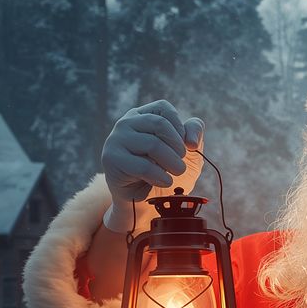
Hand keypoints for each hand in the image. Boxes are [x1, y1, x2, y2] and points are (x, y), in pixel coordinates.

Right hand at [101, 100, 204, 232]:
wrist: (148, 199)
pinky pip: (143, 166)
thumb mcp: (189, 150)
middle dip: (178, 147)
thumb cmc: (167, 170)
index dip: (179, 127)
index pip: (163, 108)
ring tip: (175, 173)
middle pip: (159, 124)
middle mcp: (126, 123)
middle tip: (181, 163)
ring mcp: (116, 139)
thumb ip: (195, 132)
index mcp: (143, 115)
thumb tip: (190, 140)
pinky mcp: (111, 159)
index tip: (185, 146)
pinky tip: (164, 181)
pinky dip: (160, 176)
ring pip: (152, 144)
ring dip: (172, 163)